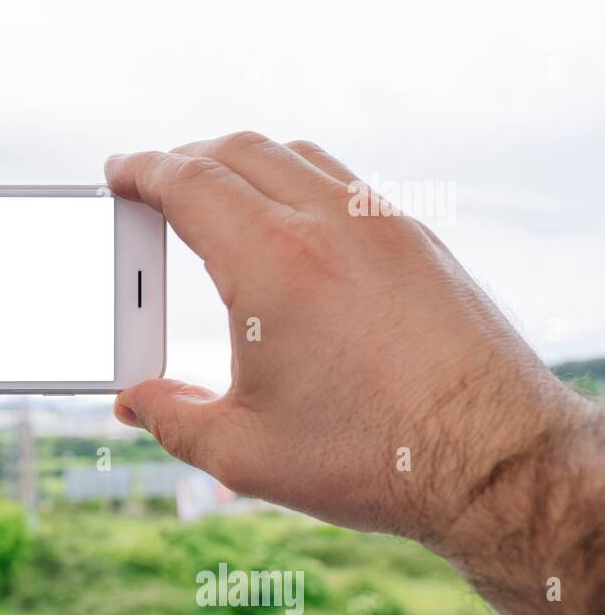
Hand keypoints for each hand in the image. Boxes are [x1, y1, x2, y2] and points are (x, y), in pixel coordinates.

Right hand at [106, 131, 585, 544]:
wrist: (496, 462)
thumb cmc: (374, 458)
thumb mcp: (244, 452)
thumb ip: (172, 419)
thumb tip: (133, 402)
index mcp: (274, 265)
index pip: (189, 183)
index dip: (141, 171)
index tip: (117, 174)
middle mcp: (330, 225)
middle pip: (238, 152)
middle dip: (182, 159)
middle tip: (151, 185)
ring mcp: (382, 225)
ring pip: (294, 156)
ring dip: (240, 163)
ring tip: (213, 197)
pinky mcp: (418, 241)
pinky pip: (340, 180)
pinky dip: (293, 181)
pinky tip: (285, 226)